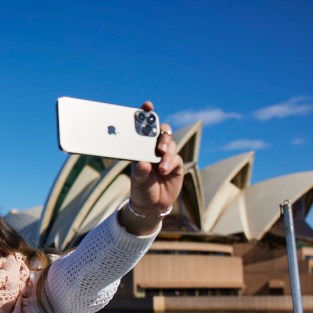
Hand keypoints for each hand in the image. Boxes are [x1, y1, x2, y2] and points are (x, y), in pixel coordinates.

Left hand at [121, 101, 183, 234]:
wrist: (152, 206)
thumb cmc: (141, 190)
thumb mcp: (137, 182)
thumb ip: (140, 173)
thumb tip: (143, 163)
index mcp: (140, 148)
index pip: (143, 128)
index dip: (146, 115)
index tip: (147, 106)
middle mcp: (153, 149)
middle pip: (161, 131)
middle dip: (160, 131)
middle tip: (157, 139)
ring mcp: (165, 155)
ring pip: (169, 142)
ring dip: (165, 149)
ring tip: (160, 160)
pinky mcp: (175, 164)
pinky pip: (175, 158)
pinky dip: (169, 162)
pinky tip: (163, 170)